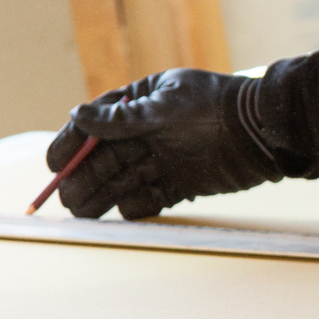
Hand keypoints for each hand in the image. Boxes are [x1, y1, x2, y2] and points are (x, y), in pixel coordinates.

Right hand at [45, 69, 288, 219]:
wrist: (265, 131)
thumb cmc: (215, 106)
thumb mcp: (167, 106)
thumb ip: (124, 118)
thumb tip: (77, 115)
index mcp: (139, 104)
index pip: (95, 126)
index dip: (71, 145)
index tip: (53, 164)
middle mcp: (148, 133)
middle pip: (106, 158)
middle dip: (84, 177)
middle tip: (65, 199)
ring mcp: (165, 159)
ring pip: (125, 180)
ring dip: (103, 195)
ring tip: (82, 213)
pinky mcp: (183, 183)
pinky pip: (152, 197)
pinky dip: (138, 206)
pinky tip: (124, 210)